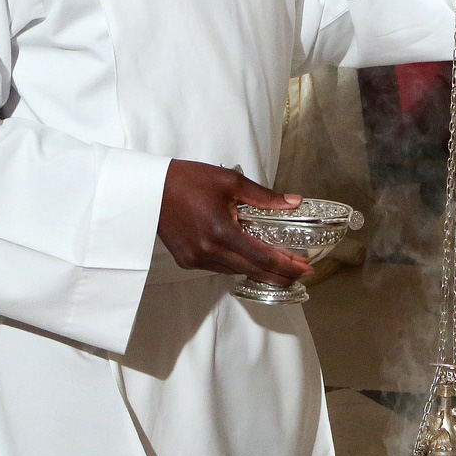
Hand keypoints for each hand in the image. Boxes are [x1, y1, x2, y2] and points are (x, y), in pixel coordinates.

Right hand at [158, 159, 311, 284]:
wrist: (149, 189)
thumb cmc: (188, 180)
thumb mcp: (230, 181)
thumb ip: (264, 196)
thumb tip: (294, 202)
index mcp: (222, 232)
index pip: (262, 257)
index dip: (286, 265)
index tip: (306, 269)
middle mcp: (209, 251)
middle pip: (252, 271)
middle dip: (279, 275)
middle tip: (301, 274)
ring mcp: (195, 259)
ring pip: (235, 271)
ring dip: (259, 270)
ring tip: (281, 266)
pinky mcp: (186, 260)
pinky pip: (219, 267)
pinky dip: (238, 265)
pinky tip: (250, 258)